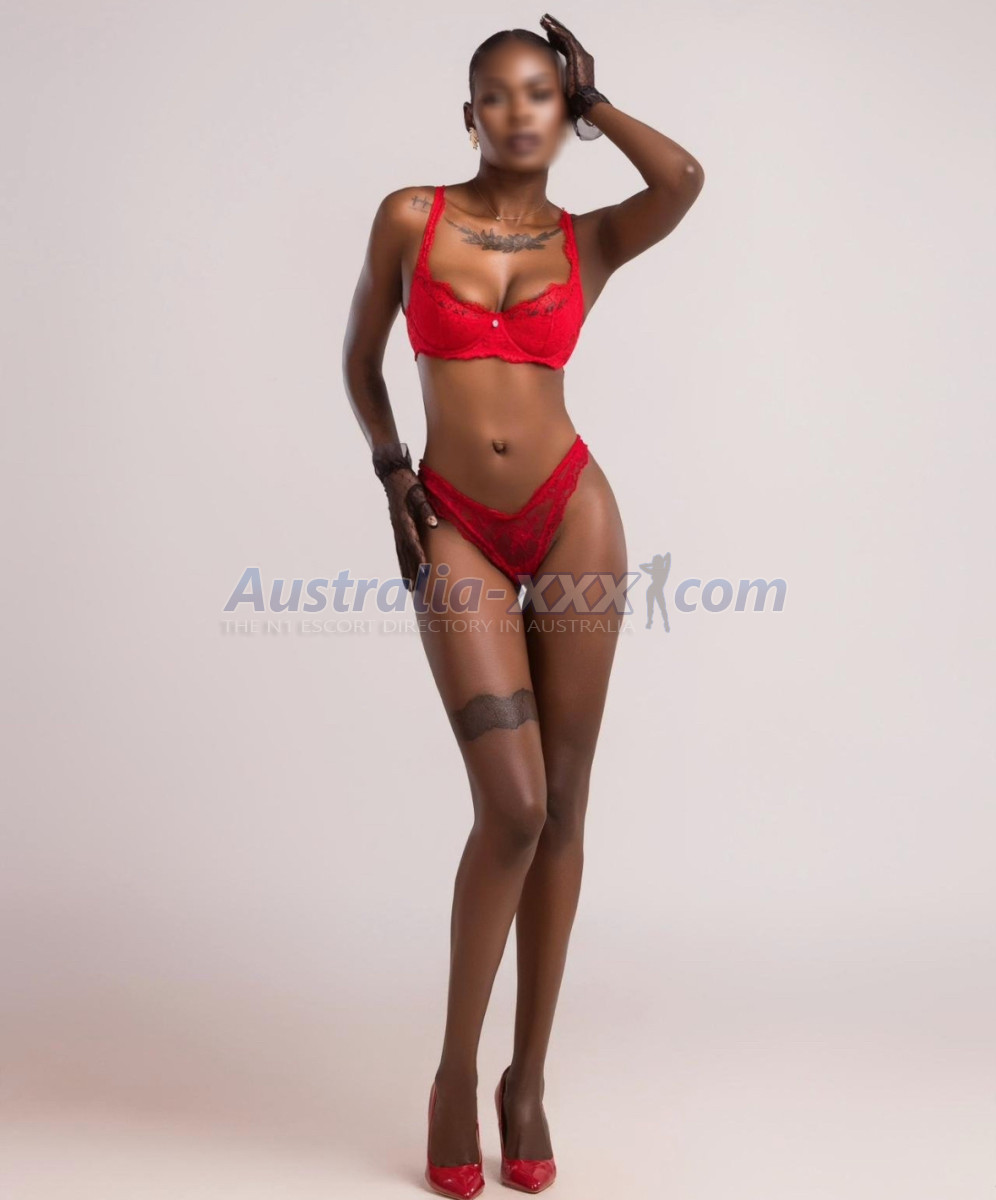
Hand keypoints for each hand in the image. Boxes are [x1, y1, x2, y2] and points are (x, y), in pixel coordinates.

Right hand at [382, 468, 437, 592]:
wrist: (392, 475)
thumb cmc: (408, 483)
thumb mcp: (419, 493)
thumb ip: (426, 509)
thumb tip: (433, 524)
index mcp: (404, 520)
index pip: (413, 542)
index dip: (419, 557)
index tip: (424, 570)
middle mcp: (399, 527)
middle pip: (405, 553)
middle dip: (411, 571)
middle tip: (416, 588)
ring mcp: (396, 529)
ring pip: (401, 554)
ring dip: (405, 570)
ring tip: (409, 586)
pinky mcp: (397, 528)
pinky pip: (399, 549)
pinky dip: (402, 561)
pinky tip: (405, 570)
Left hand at [539, 13, 595, 96]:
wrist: (585, 103)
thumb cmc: (576, 101)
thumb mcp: (566, 88)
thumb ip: (561, 81)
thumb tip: (548, 86)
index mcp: (582, 63)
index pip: (568, 48)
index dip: (558, 41)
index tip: (548, 35)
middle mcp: (584, 56)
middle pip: (568, 39)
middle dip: (556, 30)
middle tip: (545, 22)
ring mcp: (582, 55)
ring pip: (566, 36)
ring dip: (555, 27)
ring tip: (544, 21)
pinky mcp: (578, 55)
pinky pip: (567, 39)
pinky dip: (558, 32)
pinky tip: (549, 28)